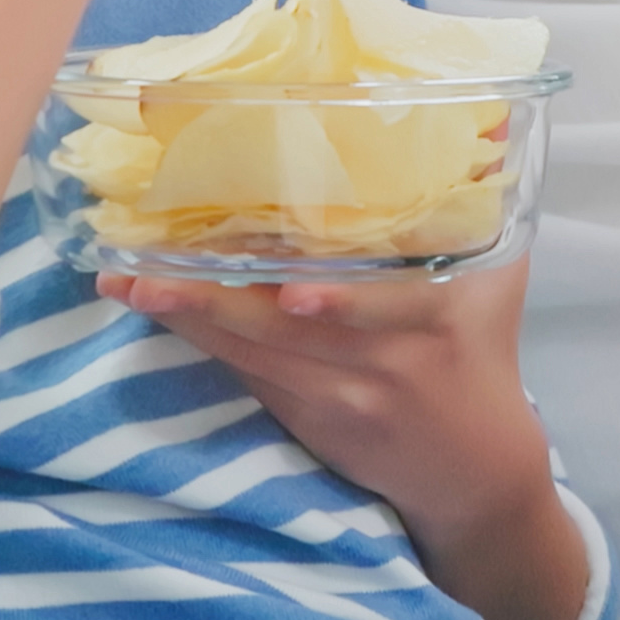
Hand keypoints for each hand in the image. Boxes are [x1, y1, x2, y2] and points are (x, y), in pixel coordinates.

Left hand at [101, 262, 585, 619]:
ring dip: (190, 321)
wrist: (484, 486)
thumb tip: (479, 133)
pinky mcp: (315, 429)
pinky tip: (160, 316)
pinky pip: (254, 379)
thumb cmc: (484, 366)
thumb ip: (470, 217)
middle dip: (213, 302)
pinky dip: (208, 346)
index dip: (343, 309)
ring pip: (259, 357)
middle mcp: (392, 372)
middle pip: (291, 334)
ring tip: (126, 285)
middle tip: (137, 269)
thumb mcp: (493, 288)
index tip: (291, 298)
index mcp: (442, 326)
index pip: (387, 313)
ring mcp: (348, 406)